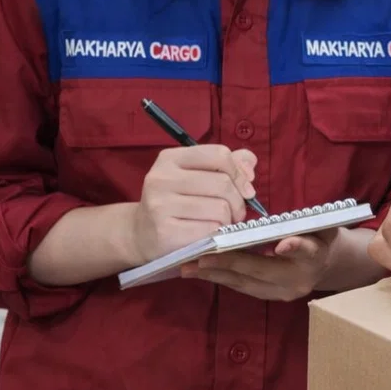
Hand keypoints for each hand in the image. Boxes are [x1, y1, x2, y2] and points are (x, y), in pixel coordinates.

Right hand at [129, 144, 256, 262]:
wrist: (141, 234)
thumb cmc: (176, 202)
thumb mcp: (196, 175)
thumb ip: (227, 163)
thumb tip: (250, 163)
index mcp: (170, 159)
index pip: (219, 155)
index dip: (239, 172)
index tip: (245, 188)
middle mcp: (161, 178)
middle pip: (223, 183)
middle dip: (238, 201)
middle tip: (235, 212)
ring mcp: (160, 205)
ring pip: (220, 208)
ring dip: (229, 220)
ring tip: (221, 223)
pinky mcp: (165, 232)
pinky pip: (211, 230)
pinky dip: (218, 234)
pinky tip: (210, 234)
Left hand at [181, 229, 339, 300]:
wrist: (324, 262)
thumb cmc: (319, 234)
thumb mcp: (322, 224)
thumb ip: (307, 225)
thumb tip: (283, 237)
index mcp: (315, 256)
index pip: (306, 251)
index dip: (294, 247)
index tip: (281, 245)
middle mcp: (298, 280)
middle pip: (262, 270)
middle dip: (229, 264)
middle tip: (201, 258)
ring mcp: (281, 292)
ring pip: (245, 283)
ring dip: (215, 274)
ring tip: (189, 267)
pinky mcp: (268, 296)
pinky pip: (240, 286)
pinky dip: (219, 277)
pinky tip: (199, 270)